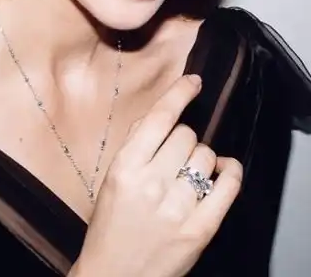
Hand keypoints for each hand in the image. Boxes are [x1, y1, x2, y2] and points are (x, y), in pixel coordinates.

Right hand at [71, 74, 242, 276]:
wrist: (115, 274)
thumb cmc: (110, 224)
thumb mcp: (111, 178)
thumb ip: (134, 144)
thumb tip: (160, 116)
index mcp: (126, 166)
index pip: (160, 118)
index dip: (179, 94)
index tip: (193, 82)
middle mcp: (152, 183)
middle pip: (186, 135)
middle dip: (183, 138)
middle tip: (175, 154)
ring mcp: (179, 206)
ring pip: (206, 156)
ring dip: (201, 157)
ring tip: (190, 172)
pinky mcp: (201, 228)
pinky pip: (228, 186)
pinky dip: (230, 172)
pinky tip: (222, 171)